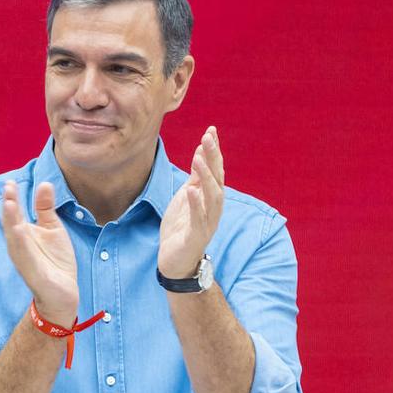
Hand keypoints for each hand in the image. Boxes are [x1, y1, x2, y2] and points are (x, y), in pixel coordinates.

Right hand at [1, 179, 77, 325]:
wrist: (63, 293)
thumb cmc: (55, 260)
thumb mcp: (52, 229)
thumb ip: (46, 208)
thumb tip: (45, 183)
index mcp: (23, 234)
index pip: (14, 213)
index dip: (12, 198)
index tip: (10, 182)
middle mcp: (19, 246)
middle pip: (11, 223)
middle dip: (9, 205)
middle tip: (8, 187)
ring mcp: (24, 259)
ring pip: (14, 238)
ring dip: (11, 221)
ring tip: (9, 203)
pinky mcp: (33, 273)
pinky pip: (25, 257)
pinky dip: (21, 244)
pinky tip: (19, 230)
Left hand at [159, 126, 224, 278]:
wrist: (175, 262)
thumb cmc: (181, 230)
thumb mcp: (186, 199)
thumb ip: (195, 179)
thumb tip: (200, 154)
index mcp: (210, 198)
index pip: (216, 171)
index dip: (214, 151)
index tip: (211, 130)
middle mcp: (213, 209)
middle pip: (217, 180)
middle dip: (213, 158)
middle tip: (207, 137)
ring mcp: (207, 223)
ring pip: (212, 197)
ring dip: (206, 177)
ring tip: (198, 158)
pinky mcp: (196, 237)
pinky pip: (198, 219)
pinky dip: (195, 204)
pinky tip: (190, 190)